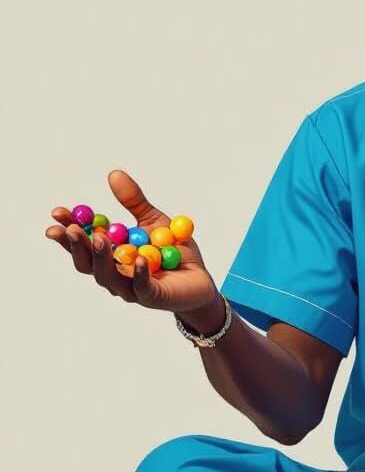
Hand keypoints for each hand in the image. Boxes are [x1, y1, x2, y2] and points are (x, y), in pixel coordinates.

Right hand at [45, 169, 219, 313]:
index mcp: (110, 254)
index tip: (57, 212)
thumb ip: (134, 201)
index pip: (82, 243)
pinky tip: (139, 260)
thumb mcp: (153, 221)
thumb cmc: (173, 251)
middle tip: (71, 229)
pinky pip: (143, 287)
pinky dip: (139, 274)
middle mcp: (113, 273)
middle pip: (87, 262)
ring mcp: (130, 288)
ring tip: (97, 239)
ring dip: (101, 258)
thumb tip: (114, 174)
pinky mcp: (153, 297)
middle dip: (77, 245)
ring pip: (108, 276)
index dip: (67, 229)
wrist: (200, 279)